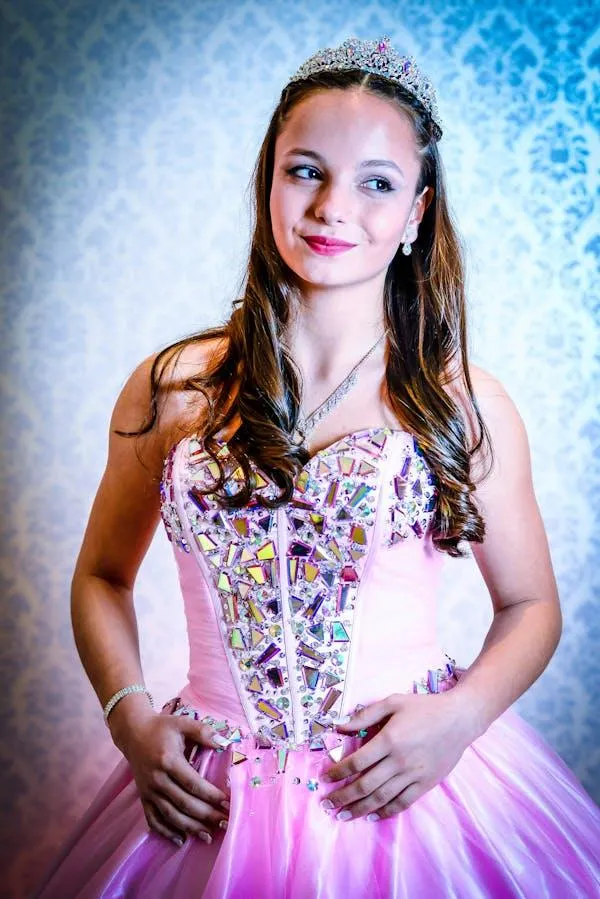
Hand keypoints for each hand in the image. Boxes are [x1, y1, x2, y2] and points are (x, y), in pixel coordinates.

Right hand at [111, 706, 230, 846]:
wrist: (133, 733)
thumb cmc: (161, 728)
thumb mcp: (182, 723)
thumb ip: (203, 731)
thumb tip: (224, 743)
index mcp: (169, 760)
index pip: (193, 783)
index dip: (211, 796)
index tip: (227, 803)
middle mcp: (157, 779)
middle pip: (184, 803)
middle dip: (206, 815)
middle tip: (224, 823)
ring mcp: (148, 791)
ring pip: (170, 815)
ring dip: (190, 828)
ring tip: (208, 836)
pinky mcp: (143, 797)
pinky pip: (153, 819)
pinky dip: (165, 832)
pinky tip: (180, 840)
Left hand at [320, 691, 471, 821]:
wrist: (460, 719)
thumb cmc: (425, 707)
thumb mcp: (393, 702)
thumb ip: (365, 714)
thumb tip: (340, 725)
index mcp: (389, 739)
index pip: (356, 762)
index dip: (338, 772)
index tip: (324, 778)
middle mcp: (399, 761)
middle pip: (365, 785)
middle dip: (343, 796)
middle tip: (327, 804)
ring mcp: (414, 775)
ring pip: (381, 798)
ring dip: (359, 809)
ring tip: (343, 816)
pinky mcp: (426, 784)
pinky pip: (403, 802)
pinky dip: (386, 812)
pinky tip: (372, 815)